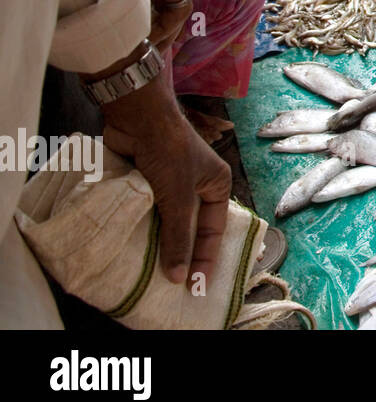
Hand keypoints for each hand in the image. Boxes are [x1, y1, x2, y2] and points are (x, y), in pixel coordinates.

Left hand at [101, 76, 230, 285]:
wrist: (137, 116)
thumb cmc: (170, 151)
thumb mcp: (179, 197)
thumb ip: (178, 237)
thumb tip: (178, 277)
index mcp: (216, 185)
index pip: (213, 230)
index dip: (204, 258)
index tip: (195, 285)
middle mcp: (196, 186)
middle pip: (188, 227)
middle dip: (179, 251)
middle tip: (171, 282)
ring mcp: (169, 184)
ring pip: (165, 221)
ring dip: (156, 241)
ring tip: (148, 270)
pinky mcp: (146, 182)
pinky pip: (146, 212)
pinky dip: (139, 227)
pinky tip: (132, 246)